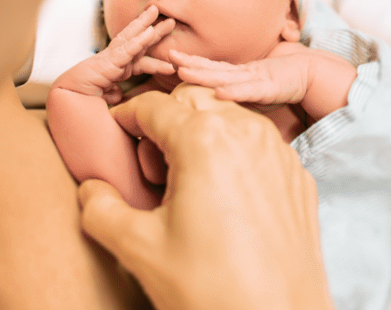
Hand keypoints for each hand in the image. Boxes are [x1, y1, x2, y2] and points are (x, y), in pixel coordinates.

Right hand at [54, 5, 175, 103]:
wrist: (70, 100)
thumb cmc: (85, 98)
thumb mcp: (107, 97)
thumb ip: (114, 94)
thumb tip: (118, 94)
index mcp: (119, 69)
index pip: (141, 60)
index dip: (157, 60)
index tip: (172, 63)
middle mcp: (116, 60)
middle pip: (138, 42)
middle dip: (154, 31)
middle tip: (170, 20)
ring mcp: (112, 59)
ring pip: (131, 37)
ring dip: (145, 24)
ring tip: (156, 11)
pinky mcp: (108, 62)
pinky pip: (127, 49)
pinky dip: (139, 41)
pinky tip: (149, 31)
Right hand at [78, 84, 335, 309]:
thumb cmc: (214, 290)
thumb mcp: (138, 249)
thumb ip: (101, 208)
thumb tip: (92, 189)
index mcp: (204, 140)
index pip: (152, 104)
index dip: (127, 118)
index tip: (117, 137)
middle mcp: (248, 133)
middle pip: (195, 99)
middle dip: (167, 119)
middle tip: (152, 167)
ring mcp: (280, 153)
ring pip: (231, 116)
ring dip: (203, 133)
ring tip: (188, 183)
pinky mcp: (299, 177)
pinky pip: (260, 144)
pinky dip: (236, 154)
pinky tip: (224, 198)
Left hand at [169, 42, 313, 105]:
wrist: (315, 73)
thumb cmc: (288, 81)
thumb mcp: (261, 90)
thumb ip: (244, 92)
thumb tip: (223, 99)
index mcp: (242, 74)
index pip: (213, 68)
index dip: (193, 62)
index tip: (173, 58)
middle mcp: (246, 74)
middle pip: (213, 69)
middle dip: (190, 63)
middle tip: (169, 56)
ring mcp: (257, 79)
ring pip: (225, 77)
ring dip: (203, 75)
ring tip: (183, 72)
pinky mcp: (270, 87)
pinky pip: (249, 92)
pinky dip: (234, 93)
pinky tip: (219, 93)